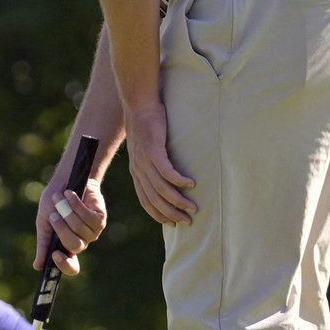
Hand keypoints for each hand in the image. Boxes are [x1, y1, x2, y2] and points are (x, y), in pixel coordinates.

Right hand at [35, 175, 108, 274]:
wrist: (65, 181)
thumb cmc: (52, 203)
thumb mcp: (44, 223)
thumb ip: (43, 243)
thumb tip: (37, 266)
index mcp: (65, 247)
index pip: (71, 267)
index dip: (65, 265)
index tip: (54, 255)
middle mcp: (81, 242)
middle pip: (74, 245)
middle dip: (62, 228)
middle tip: (53, 214)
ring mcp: (92, 232)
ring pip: (80, 229)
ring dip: (67, 211)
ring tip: (60, 198)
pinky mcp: (100, 219)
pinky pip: (88, 217)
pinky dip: (76, 204)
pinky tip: (70, 194)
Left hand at [125, 103, 194, 225]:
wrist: (139, 105)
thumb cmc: (146, 126)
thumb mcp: (145, 150)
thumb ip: (152, 165)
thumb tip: (166, 178)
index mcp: (136, 172)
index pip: (146, 201)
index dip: (159, 214)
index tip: (172, 224)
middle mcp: (138, 170)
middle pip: (155, 199)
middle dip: (172, 213)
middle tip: (188, 221)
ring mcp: (145, 160)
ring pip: (162, 189)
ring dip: (179, 200)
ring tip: (193, 207)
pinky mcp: (153, 150)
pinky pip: (167, 171)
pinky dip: (179, 180)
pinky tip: (191, 184)